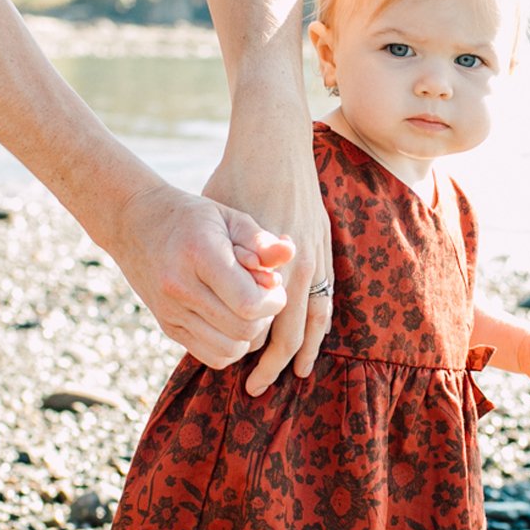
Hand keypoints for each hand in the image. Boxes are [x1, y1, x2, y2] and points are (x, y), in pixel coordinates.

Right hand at [104, 182, 291, 370]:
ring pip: (230, 350)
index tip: (274, 284)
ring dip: (249, 334)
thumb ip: (261, 240)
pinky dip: (230, 346)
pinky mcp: (167, 327)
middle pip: (243, 329)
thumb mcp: (229, 217)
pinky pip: (211, 356)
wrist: (134, 223)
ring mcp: (170, 311)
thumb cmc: (191, 217)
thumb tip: (289, 253)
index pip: (249, 302)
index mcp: (199, 254)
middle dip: (265, 316)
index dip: (274, 300)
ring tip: (247, 307)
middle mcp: (180, 287)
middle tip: (263, 294)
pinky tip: (231, 320)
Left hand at [206, 114, 333, 395]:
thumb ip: (220, 259)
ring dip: (303, 350)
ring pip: (314, 318)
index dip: (249, 349)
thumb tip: (203, 295)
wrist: (273, 141)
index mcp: (266, 260)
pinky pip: (325, 297)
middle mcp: (295, 263)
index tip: (237, 370)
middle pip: (288, 330)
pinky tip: (310, 338)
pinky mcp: (323, 245)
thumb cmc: (235, 176)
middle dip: (272, 363)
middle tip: (258, 389)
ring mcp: (314, 254)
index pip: (260, 321)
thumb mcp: (218, 217)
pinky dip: (319, 323)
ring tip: (295, 374)